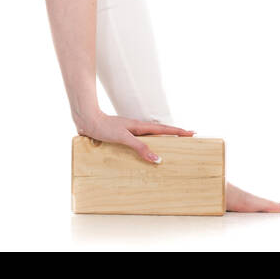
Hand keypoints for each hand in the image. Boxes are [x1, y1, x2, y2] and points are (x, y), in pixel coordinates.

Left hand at [76, 113, 195, 163]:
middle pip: (160, 131)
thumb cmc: (104, 127)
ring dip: (162, 140)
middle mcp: (137, 128)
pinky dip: (148, 145)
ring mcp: (130, 131)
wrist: (87, 120)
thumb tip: (158, 158)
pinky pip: (140, 142)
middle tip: (187, 138)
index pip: (164, 129)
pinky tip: (146, 152)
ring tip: (172, 146)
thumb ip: (140, 147)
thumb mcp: (123, 138)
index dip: (178, 131)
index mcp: (140, 126)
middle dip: (174, 135)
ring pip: (150, 136)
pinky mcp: (122, 136)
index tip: (192, 133)